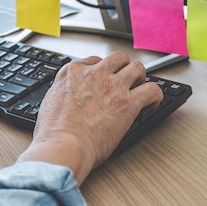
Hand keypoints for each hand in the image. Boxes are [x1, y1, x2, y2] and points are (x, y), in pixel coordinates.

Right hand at [17, 51, 162, 184]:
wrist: (63, 147)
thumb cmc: (54, 134)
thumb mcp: (50, 101)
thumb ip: (65, 92)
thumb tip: (71, 96)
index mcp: (73, 72)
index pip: (95, 60)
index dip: (103, 71)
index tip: (106, 80)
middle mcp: (95, 74)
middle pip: (118, 58)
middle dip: (124, 68)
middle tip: (126, 81)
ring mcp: (114, 86)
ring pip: (137, 68)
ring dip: (140, 78)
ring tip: (140, 88)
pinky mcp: (129, 102)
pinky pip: (152, 89)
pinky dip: (156, 95)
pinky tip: (153, 102)